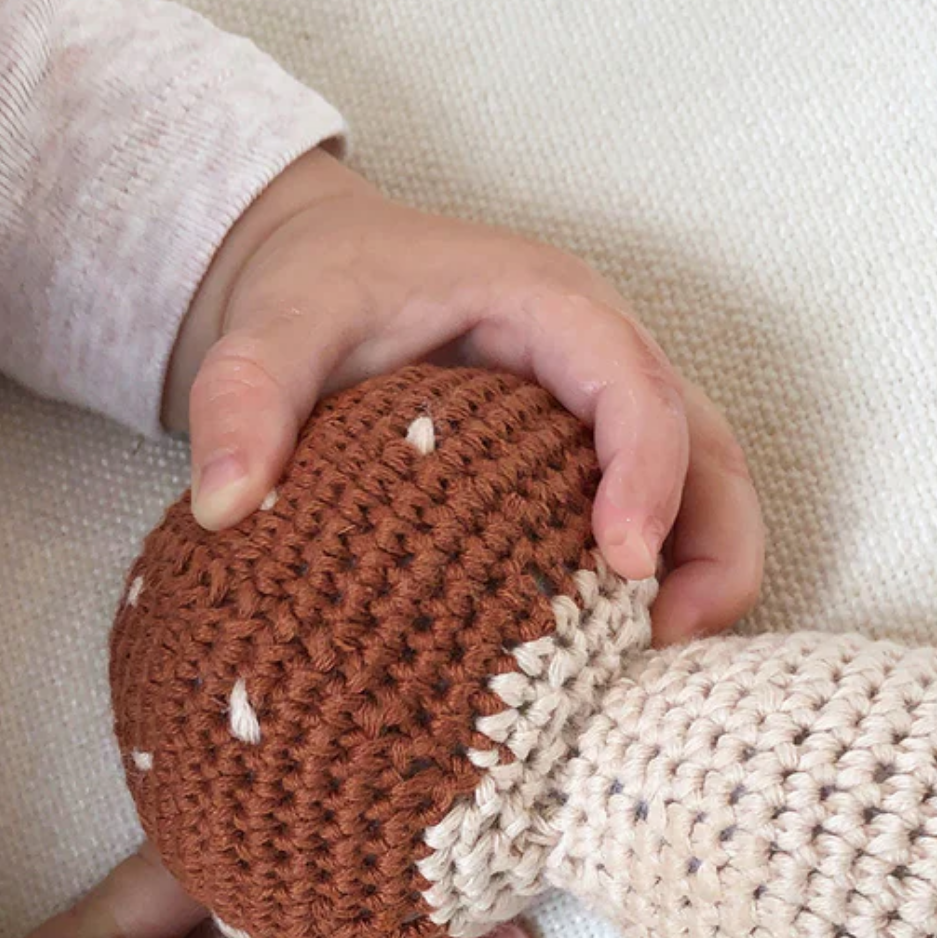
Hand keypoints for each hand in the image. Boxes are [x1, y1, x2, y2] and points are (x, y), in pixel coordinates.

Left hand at [161, 147, 763, 646]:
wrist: (319, 272)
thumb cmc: (316, 288)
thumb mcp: (269, 327)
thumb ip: (244, 396)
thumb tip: (225, 505)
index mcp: (552, 306)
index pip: (636, 385)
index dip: (650, 474)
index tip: (622, 566)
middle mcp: (603, 358)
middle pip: (708, 448)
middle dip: (711, 547)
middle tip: (667, 642)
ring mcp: (607, 414)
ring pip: (706, 490)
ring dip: (703, 576)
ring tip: (653, 665)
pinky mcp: (592, 462)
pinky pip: (662, 520)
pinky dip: (661, 586)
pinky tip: (612, 654)